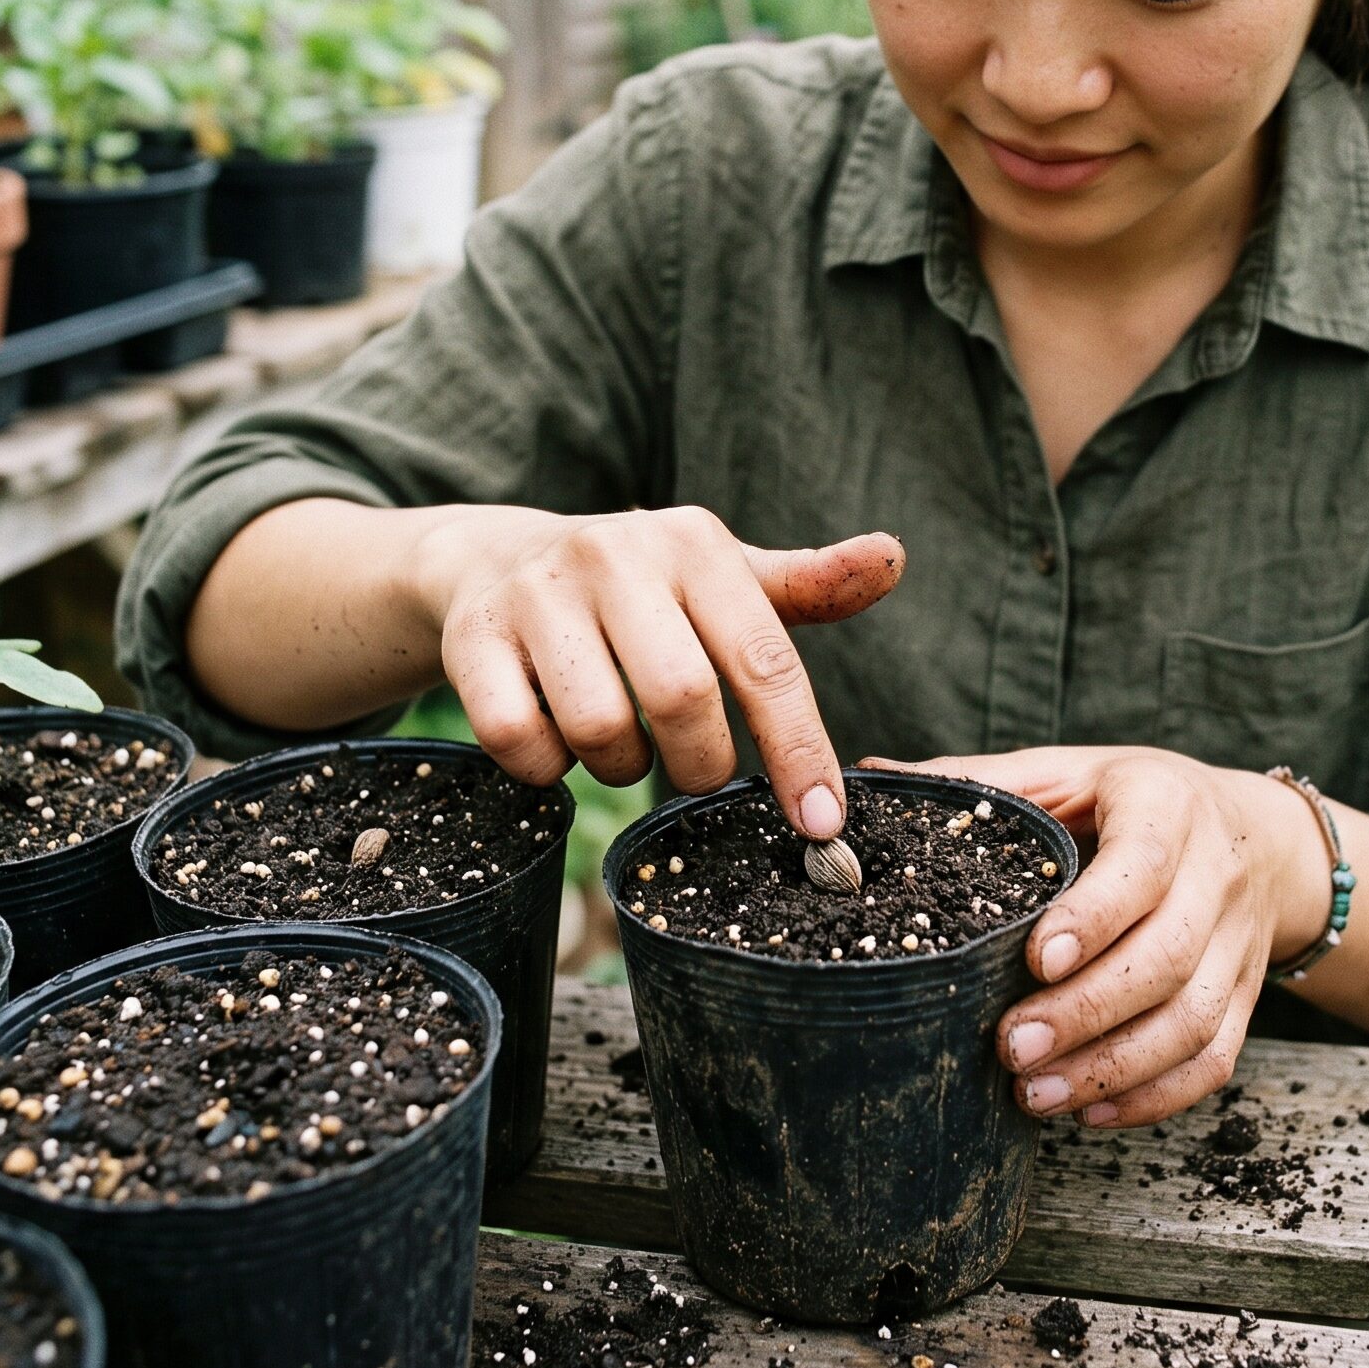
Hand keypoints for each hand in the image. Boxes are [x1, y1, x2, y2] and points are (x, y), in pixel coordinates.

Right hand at [416, 505, 903, 835]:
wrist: (494, 562)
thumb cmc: (640, 589)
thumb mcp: (724, 578)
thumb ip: (810, 586)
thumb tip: (895, 557)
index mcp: (694, 544)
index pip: (764, 660)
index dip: (798, 749)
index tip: (822, 823)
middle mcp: (615, 554)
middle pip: (682, 699)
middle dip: (701, 763)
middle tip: (698, 770)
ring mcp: (537, 593)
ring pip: (601, 728)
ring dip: (624, 767)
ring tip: (625, 746)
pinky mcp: (473, 638)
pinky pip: (522, 741)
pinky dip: (550, 770)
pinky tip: (558, 744)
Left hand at [857, 746, 1331, 1126]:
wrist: (1253, 834)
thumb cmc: (1132, 801)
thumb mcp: (1066, 773)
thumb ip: (983, 782)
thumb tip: (874, 776)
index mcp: (1167, 803)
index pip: (1143, 864)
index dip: (1094, 917)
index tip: (1035, 960)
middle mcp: (1215, 873)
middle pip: (1168, 956)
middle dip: (1089, 1012)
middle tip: (1012, 1047)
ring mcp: (1236, 942)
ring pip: (1194, 1020)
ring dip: (1115, 1068)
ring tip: (1037, 1093)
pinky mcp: (1243, 995)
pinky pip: (1213, 1059)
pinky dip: (1154, 1096)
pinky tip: (1090, 1112)